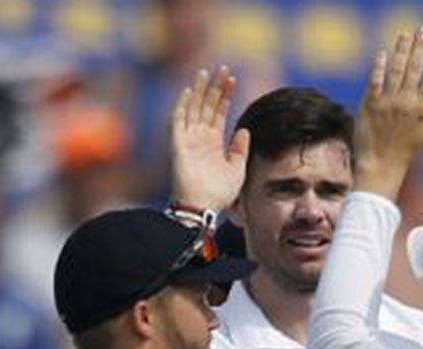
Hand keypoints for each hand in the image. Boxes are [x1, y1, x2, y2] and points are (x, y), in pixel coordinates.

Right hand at [169, 66, 250, 211]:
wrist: (203, 207)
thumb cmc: (219, 194)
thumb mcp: (237, 169)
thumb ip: (240, 149)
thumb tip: (243, 130)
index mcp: (214, 143)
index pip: (219, 112)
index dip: (225, 95)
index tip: (233, 79)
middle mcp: (200, 138)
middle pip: (207, 105)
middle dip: (214, 86)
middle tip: (223, 68)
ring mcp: (188, 140)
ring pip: (193, 108)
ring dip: (199, 90)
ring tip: (206, 71)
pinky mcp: (178, 145)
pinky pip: (178, 121)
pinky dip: (182, 105)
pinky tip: (190, 91)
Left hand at [353, 27, 422, 200]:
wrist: (380, 168)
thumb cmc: (405, 153)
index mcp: (422, 108)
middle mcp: (406, 102)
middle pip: (414, 67)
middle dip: (420, 47)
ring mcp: (387, 102)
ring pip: (396, 69)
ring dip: (401, 49)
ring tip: (405, 34)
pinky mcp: (370, 104)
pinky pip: (375, 80)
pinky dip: (379, 66)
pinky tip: (383, 53)